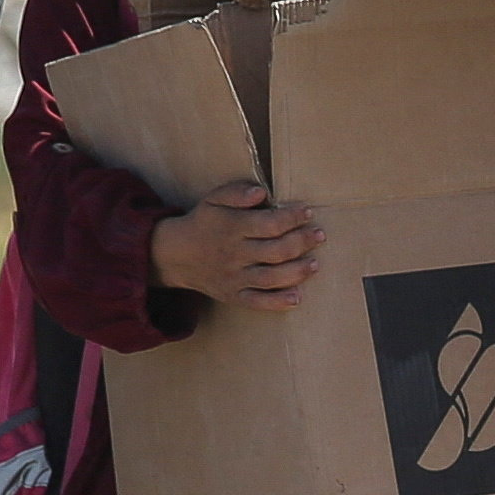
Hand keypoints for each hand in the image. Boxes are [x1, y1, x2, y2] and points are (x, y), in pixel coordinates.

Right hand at [149, 177, 320, 308]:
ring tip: (315, 264)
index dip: (292, 218)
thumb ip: (236, 192)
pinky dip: (278, 302)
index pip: (269, 224)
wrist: (175, 255)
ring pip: (271, 278)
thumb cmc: (203, 223)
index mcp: (232, 228)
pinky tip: (297, 297)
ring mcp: (234, 278)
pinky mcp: (233, 295)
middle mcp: (235, 254)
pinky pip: (258, 301)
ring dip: (297, 272)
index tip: (307, 212)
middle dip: (302, 242)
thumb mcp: (213, 200)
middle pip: (276, 251)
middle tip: (319, 235)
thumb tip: (261, 192)